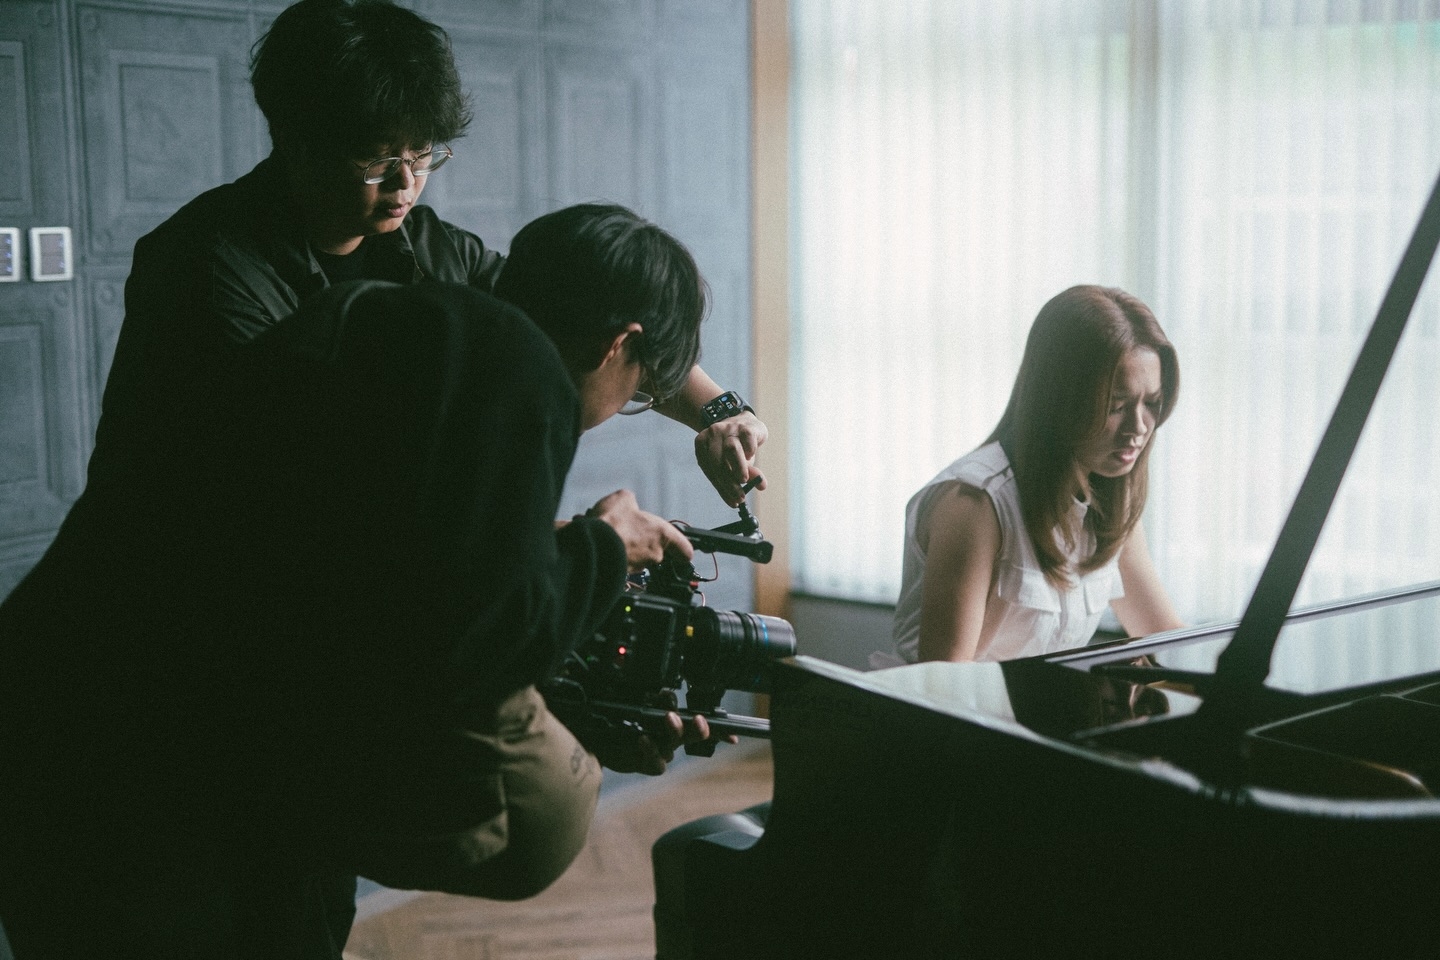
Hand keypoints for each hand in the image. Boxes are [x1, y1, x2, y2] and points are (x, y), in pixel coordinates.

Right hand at [586, 489, 693, 570]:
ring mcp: (638, 566)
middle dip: (642, 540)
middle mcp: (654, 553)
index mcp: (662, 534)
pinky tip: (602, 542)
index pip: (685, 550)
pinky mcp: (623, 573)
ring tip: (611, 534)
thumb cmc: (612, 524)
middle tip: (629, 530)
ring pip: (636, 556)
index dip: (683, 550)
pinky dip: (613, 553)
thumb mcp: (623, 498)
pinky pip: (621, 561)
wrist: (592, 547)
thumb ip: (631, 501)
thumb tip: (628, 503)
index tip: (680, 551)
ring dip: (626, 546)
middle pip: (656, 550)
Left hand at [596, 711, 736, 774]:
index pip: (701, 725)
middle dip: (700, 729)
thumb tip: (669, 694)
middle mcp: (672, 738)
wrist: (602, 739)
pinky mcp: (647, 762)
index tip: (733, 736)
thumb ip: (659, 700)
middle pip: (693, 736)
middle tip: (699, 720)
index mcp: (677, 722)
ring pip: (674, 746)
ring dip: (674, 731)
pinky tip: (644, 739)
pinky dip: (651, 750)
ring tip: (669, 718)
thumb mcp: (643, 702)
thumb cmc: (625, 720)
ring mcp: (661, 751)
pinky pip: (655, 762)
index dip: (720, 732)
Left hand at [694, 411, 767, 505]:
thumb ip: (742, 475)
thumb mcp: (734, 463)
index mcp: (703, 445)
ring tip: (744, 480)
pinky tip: (752, 456)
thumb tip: (761, 485)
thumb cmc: (736, 447)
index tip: (733, 502)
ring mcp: (728, 428)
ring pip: (731, 450)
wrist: (744, 421)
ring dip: (738, 468)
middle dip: (729, 482)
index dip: (722, 489)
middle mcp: (713, 435)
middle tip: (740, 497)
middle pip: (718, 461)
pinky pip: (748, 441)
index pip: (710, 471)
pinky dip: (750, 452)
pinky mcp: (744, 426)